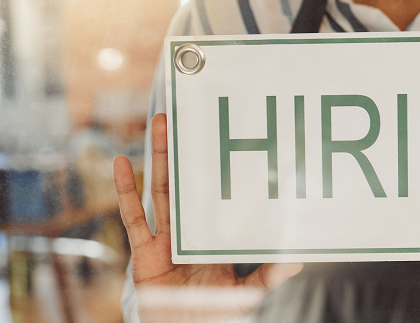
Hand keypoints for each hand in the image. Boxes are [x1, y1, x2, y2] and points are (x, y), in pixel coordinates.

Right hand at [114, 113, 302, 322]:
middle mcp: (188, 232)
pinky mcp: (144, 253)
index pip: (217, 197)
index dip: (218, 171)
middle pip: (186, 183)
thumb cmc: (212, 316)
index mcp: (212, 236)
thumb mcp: (246, 294)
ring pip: (162, 190)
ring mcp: (165, 240)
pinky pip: (134, 218)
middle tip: (188, 117)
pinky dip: (125, 191)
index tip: (225, 140)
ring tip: (161, 124)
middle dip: (185, 152)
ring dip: (160, 157)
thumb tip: (298, 259)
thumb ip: (269, 275)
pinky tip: (121, 163)